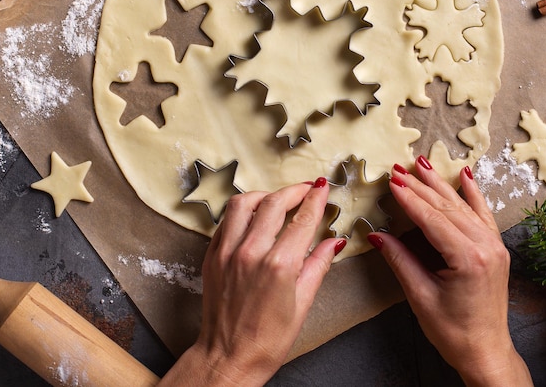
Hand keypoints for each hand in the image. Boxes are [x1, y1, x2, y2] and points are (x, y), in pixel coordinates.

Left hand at [159, 178, 344, 386]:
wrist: (228, 358)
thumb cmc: (267, 339)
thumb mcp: (303, 304)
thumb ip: (318, 265)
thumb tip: (334, 241)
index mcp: (279, 266)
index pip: (302, 219)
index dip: (315, 199)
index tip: (322, 187)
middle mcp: (251, 252)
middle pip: (274, 202)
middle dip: (294, 190)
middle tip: (306, 188)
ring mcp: (227, 252)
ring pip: (244, 203)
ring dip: (264, 195)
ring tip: (277, 199)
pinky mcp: (212, 255)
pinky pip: (226, 220)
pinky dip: (242, 212)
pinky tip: (254, 217)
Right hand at [368, 157, 532, 386]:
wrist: (486, 352)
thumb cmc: (452, 332)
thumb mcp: (420, 296)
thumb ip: (399, 260)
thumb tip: (376, 234)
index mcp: (468, 259)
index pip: (432, 219)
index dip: (409, 198)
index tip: (391, 180)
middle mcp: (485, 246)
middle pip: (446, 208)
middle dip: (420, 186)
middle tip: (398, 168)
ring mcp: (494, 245)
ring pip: (462, 206)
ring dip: (440, 184)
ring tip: (422, 163)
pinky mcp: (496, 248)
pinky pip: (483, 213)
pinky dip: (473, 193)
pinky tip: (465, 174)